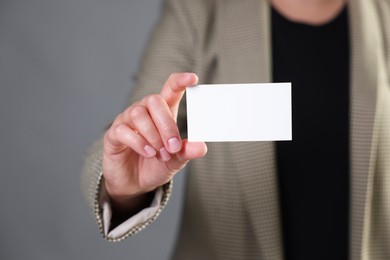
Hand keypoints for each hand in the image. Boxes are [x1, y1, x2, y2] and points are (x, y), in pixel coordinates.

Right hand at [102, 73, 206, 210]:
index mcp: (162, 113)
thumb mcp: (175, 160)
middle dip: (166, 124)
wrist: (134, 184)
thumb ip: (186, 151)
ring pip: (138, 113)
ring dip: (153, 136)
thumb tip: (202, 147)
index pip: (170, 89)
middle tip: (173, 146)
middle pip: (154, 100)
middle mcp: (144, 112)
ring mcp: (127, 121)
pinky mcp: (114, 134)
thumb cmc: (155, 165)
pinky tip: (148, 153)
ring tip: (160, 154)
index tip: (193, 79)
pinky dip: (139, 142)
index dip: (180, 81)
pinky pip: (124, 130)